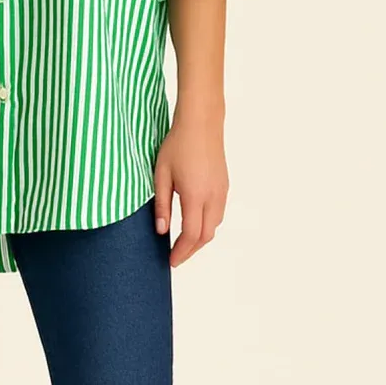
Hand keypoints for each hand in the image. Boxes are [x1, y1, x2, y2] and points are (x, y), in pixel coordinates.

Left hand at [152, 112, 228, 266]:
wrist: (201, 123)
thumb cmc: (178, 145)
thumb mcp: (161, 174)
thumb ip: (161, 204)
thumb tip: (161, 230)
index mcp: (195, 196)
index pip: (190, 235)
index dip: (181, 252)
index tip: (171, 261)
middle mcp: (213, 197)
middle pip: (205, 236)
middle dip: (190, 250)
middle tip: (175, 256)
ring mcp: (221, 191)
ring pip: (214, 226)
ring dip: (200, 238)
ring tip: (183, 242)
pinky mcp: (224, 185)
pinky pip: (218, 213)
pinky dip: (207, 224)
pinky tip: (194, 222)